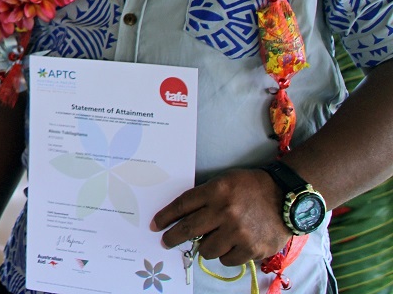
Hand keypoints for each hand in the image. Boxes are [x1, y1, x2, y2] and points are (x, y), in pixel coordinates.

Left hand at [151, 168, 291, 266]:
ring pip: (207, 250)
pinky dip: (226, 255)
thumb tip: (181, 216)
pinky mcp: (253, 249)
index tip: (156, 225)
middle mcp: (226, 212)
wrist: (286, 197)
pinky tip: (231, 246)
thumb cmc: (251, 187)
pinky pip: (227, 260)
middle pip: (189, 229)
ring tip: (212, 240)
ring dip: (205, 247)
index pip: (182, 206)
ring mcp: (240, 232)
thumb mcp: (224, 182)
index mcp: (217, 191)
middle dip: (173, 237)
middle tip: (166, 241)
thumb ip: (204, 197)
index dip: (166, 217)